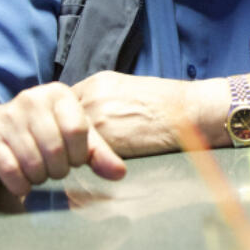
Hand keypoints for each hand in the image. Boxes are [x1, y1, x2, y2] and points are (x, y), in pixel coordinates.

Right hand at [0, 83, 127, 196]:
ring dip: (40, 178)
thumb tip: (119, 173)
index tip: (74, 159)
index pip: (78, 130)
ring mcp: (8, 117)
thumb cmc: (41, 132)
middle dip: (59, 169)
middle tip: (54, 168)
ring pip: (33, 163)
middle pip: (56, 149)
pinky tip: (22, 182)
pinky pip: (11, 171)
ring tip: (39, 172)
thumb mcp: (73, 136)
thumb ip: (99, 153)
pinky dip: (21, 185)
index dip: (79, 154)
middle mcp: (32, 99)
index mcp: (58, 94)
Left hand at [72, 71, 222, 157]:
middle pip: (61, 122)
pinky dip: (88, 164)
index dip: (65, 123)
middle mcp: (92, 96)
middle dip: (66, 140)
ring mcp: (97, 116)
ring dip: (75, 154)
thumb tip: (87, 123)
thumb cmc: (166, 106)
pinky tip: (100, 167)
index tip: (71, 136)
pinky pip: (85, 155)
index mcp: (97, 83)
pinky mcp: (107, 137)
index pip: (64, 105)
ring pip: (70, 141)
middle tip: (74, 154)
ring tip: (87, 163)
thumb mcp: (128, 92)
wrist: (188, 112)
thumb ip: (103, 102)